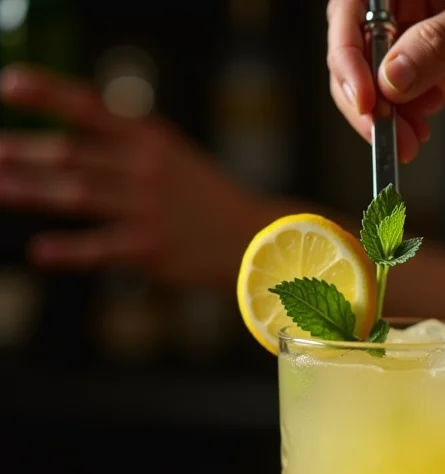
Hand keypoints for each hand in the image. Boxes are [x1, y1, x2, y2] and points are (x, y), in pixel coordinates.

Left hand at [0, 65, 258, 287]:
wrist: (254, 238)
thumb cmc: (209, 199)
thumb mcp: (174, 157)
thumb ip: (127, 145)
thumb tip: (74, 136)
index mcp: (151, 141)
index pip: (91, 109)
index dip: (48, 95)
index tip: (8, 85)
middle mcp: (145, 169)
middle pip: (73, 154)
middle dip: (25, 152)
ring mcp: (146, 209)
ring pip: (78, 195)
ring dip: (31, 190)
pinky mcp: (150, 249)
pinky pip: (100, 248)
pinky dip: (68, 251)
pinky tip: (39, 252)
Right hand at [327, 0, 444, 161]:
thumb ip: (441, 43)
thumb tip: (392, 78)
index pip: (351, 12)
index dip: (349, 54)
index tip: (367, 97)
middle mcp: (400, 8)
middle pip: (353, 54)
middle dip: (364, 98)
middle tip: (384, 135)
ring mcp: (411, 44)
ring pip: (373, 86)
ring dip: (382, 121)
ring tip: (407, 144)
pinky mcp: (426, 77)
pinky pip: (399, 106)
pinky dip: (401, 126)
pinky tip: (417, 137)